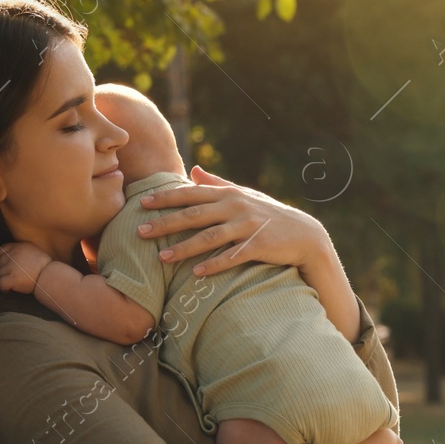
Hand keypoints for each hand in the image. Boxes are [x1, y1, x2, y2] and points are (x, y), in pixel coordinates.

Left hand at [0, 242, 52, 294]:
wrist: (52, 278)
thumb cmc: (47, 268)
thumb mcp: (35, 253)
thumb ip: (22, 252)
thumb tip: (11, 257)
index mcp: (19, 247)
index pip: (1, 250)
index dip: (1, 259)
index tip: (5, 265)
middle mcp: (14, 254)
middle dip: (5, 270)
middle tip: (16, 276)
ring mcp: (12, 266)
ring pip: (0, 274)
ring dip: (7, 279)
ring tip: (18, 282)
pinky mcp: (12, 278)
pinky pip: (1, 284)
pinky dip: (5, 288)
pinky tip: (11, 289)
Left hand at [134, 165, 330, 277]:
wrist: (304, 234)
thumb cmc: (269, 215)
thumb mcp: (244, 196)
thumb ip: (217, 184)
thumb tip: (194, 170)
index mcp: (228, 195)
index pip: (190, 194)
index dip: (165, 198)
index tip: (141, 203)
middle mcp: (236, 207)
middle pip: (194, 215)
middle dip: (166, 223)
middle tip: (140, 231)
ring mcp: (248, 227)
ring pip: (210, 238)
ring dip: (184, 248)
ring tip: (162, 258)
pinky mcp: (259, 246)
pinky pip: (232, 256)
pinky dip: (214, 265)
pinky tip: (196, 274)